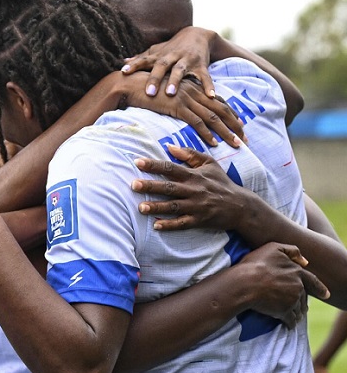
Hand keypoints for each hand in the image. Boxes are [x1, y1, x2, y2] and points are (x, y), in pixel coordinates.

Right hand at [119, 73, 243, 148]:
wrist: (131, 84)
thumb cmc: (146, 90)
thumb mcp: (166, 94)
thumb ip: (177, 100)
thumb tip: (181, 111)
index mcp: (193, 88)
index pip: (218, 102)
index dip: (230, 114)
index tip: (239, 125)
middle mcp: (194, 92)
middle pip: (221, 109)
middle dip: (234, 124)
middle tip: (245, 137)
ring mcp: (187, 99)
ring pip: (213, 117)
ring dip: (226, 132)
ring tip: (236, 143)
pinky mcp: (178, 107)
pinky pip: (197, 122)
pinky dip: (207, 134)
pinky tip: (214, 143)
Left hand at [122, 26, 216, 99]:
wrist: (199, 35)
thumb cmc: (172, 48)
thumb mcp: (157, 51)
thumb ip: (141, 58)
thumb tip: (123, 62)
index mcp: (160, 56)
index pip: (145, 60)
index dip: (135, 65)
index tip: (124, 72)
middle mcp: (173, 57)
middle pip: (162, 66)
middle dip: (155, 78)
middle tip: (149, 92)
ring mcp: (188, 60)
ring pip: (181, 70)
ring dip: (176, 81)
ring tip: (170, 94)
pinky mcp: (202, 65)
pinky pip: (205, 77)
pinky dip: (208, 86)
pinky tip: (209, 96)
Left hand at [132, 145, 250, 230]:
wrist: (240, 206)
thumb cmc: (221, 183)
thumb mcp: (210, 164)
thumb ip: (190, 154)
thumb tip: (170, 146)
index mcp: (194, 175)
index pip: (171, 167)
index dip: (154, 165)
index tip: (138, 162)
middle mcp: (194, 190)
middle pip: (169, 187)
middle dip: (151, 186)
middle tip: (133, 185)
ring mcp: (196, 206)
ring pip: (173, 206)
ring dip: (157, 207)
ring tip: (140, 208)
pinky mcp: (199, 220)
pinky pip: (182, 223)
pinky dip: (170, 225)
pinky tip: (156, 226)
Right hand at [238, 242, 328, 327]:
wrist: (244, 283)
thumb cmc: (255, 264)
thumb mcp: (273, 248)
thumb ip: (292, 251)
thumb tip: (305, 261)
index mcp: (298, 272)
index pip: (313, 281)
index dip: (320, 288)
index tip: (326, 295)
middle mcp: (298, 287)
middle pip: (304, 297)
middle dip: (303, 302)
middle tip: (303, 308)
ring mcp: (292, 300)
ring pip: (299, 309)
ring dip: (298, 313)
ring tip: (295, 317)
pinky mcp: (284, 312)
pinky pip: (291, 319)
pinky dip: (291, 322)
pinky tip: (289, 325)